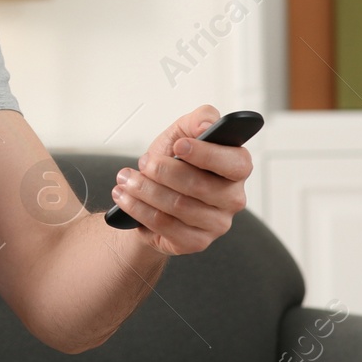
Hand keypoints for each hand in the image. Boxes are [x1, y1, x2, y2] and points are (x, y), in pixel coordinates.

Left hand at [109, 104, 250, 255]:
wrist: (151, 195)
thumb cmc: (172, 162)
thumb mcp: (181, 133)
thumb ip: (199, 119)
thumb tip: (207, 124)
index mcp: (237, 168)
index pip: (236, 163)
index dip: (207, 154)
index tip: (179, 146)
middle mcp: (233, 198)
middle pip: (200, 185)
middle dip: (163, 171)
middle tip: (143, 162)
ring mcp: (217, 224)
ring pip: (178, 206)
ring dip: (145, 190)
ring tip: (126, 179)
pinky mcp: (196, 242)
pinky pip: (166, 226)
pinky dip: (140, 209)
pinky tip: (125, 198)